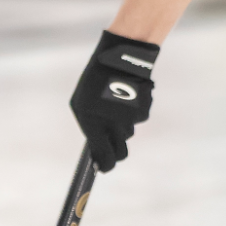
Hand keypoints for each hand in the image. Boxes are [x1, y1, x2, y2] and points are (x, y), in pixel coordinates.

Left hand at [69, 31, 160, 171]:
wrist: (121, 57)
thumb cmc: (96, 81)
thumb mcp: (82, 102)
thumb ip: (89, 126)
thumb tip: (96, 149)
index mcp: (92, 121)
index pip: (102, 155)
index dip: (105, 165)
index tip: (103, 168)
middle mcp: (112, 123)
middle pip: (121, 152)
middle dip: (117, 153)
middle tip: (114, 147)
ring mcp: (129, 118)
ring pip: (129, 133)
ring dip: (123, 125)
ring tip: (117, 104)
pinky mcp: (144, 111)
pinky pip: (138, 120)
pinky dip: (133, 113)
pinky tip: (129, 97)